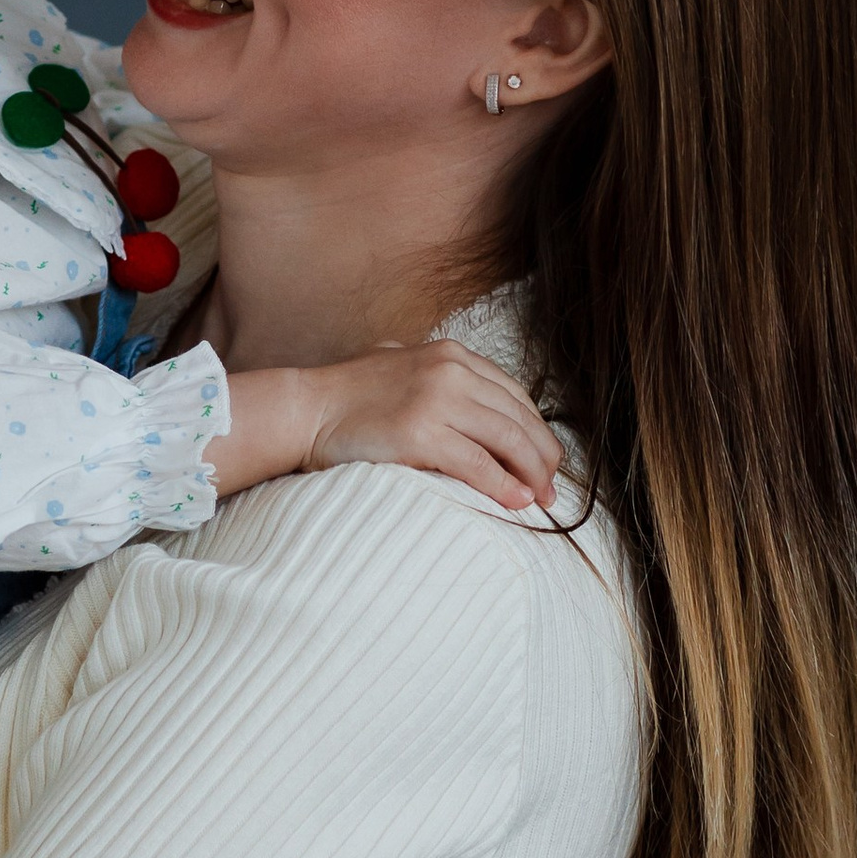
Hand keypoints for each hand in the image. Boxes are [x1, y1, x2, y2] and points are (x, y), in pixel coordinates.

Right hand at [215, 343, 560, 515]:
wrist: (306, 409)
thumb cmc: (349, 397)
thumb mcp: (402, 366)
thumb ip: (438, 377)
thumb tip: (475, 408)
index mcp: (452, 355)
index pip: (515, 396)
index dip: (537, 433)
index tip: (544, 462)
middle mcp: (450, 371)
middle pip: (519, 419)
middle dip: (543, 458)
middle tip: (550, 489)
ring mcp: (436, 401)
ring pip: (508, 441)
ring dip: (531, 475)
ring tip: (539, 500)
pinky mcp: (420, 434)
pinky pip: (479, 465)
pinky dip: (503, 486)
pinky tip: (515, 502)